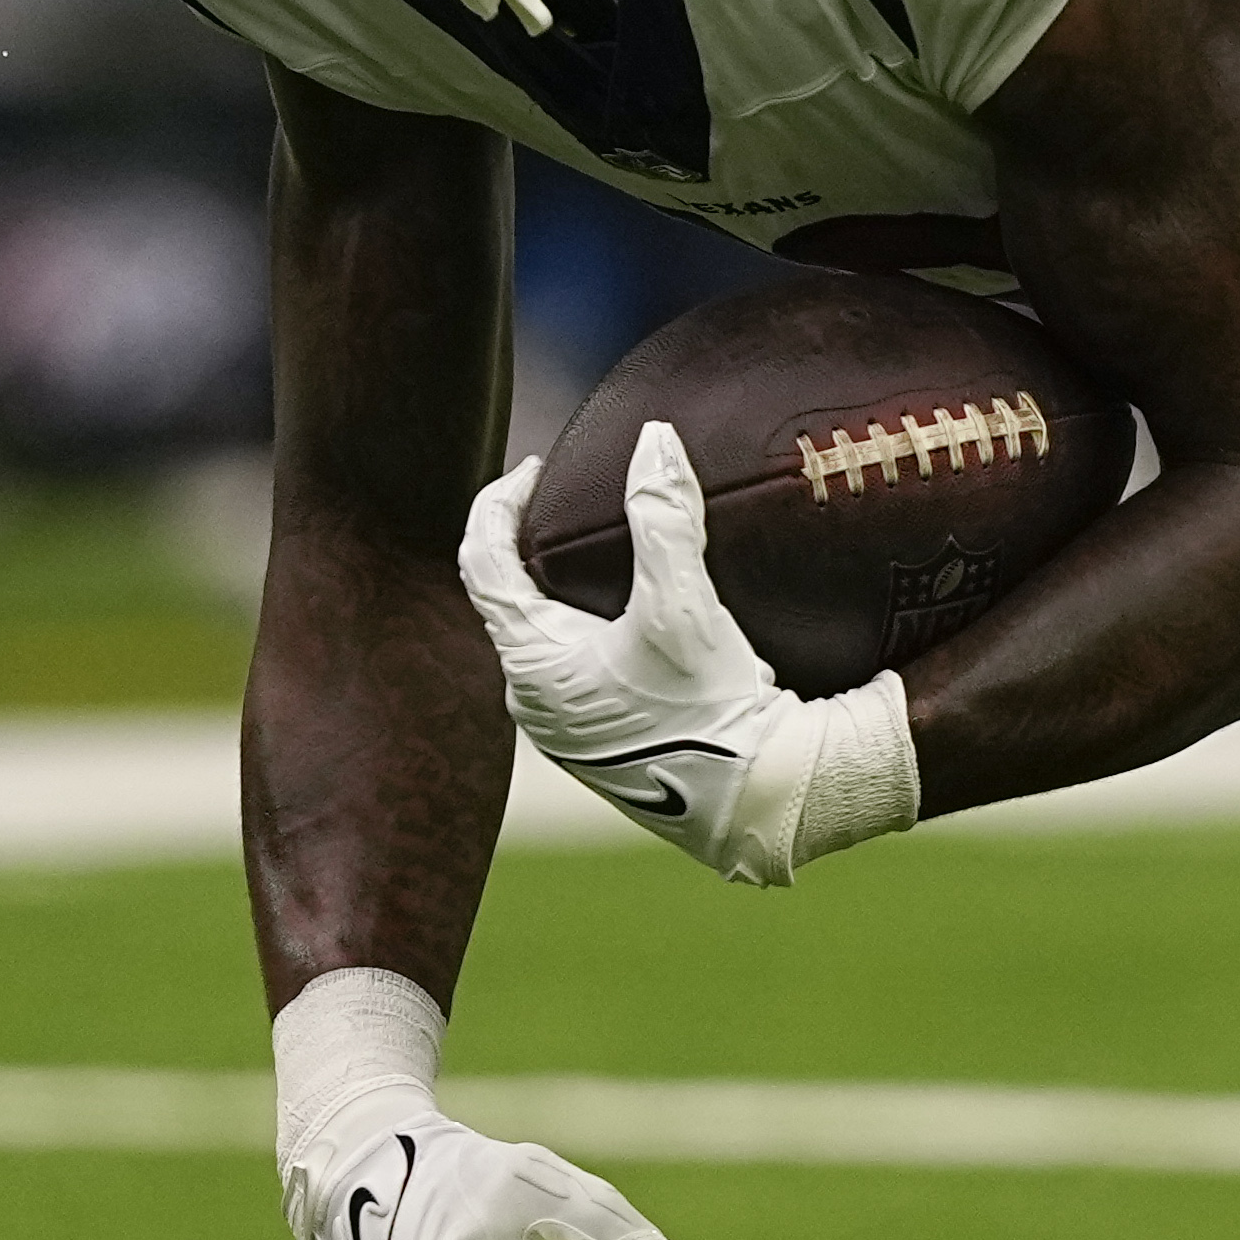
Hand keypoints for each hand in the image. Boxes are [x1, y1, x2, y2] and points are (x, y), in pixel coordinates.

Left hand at [459, 423, 916, 885]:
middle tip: (565, 504)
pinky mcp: (602, 745)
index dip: (499, 502)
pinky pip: (576, 671)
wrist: (758, 800)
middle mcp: (532, 701)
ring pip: (542, 638)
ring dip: (562, 594)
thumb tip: (654, 440)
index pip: (481, 560)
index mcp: (531, 662)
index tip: (536, 468)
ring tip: (602, 556)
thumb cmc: (710, 708)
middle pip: (507, 600)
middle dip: (531, 547)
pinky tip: (631, 622)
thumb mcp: (682, 605)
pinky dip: (590, 632)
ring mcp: (564, 729)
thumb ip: (664, 516)